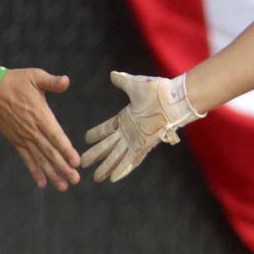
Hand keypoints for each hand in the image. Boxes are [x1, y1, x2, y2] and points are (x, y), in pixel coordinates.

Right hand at [0, 68, 80, 190]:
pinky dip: (34, 170)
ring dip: (51, 173)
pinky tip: (42, 183)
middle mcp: (32, 130)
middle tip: (75, 180)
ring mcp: (23, 137)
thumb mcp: (36, 76)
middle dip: (63, 167)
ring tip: (63, 186)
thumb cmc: (16, 81)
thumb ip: (52, 82)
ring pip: (39, 158)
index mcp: (40, 115)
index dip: (66, 150)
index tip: (76, 162)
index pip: (56, 136)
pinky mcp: (15, 140)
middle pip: (50, 152)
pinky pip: (26, 158)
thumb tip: (66, 81)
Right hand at [81, 70, 205, 182]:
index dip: (96, 134)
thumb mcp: (134, 84)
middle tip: (82, 163)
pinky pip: (131, 160)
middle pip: (107, 147)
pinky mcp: (144, 145)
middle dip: (95, 156)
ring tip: (96, 178)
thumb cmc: (157, 91)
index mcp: (125, 118)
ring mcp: (136, 140)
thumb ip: (123, 81)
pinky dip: (122, 169)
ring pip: (116, 157)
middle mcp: (129, 132)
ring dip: (106, 167)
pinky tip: (113, 178)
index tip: (85, 139)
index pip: (106, 129)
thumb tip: (113, 74)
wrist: (172, 99)